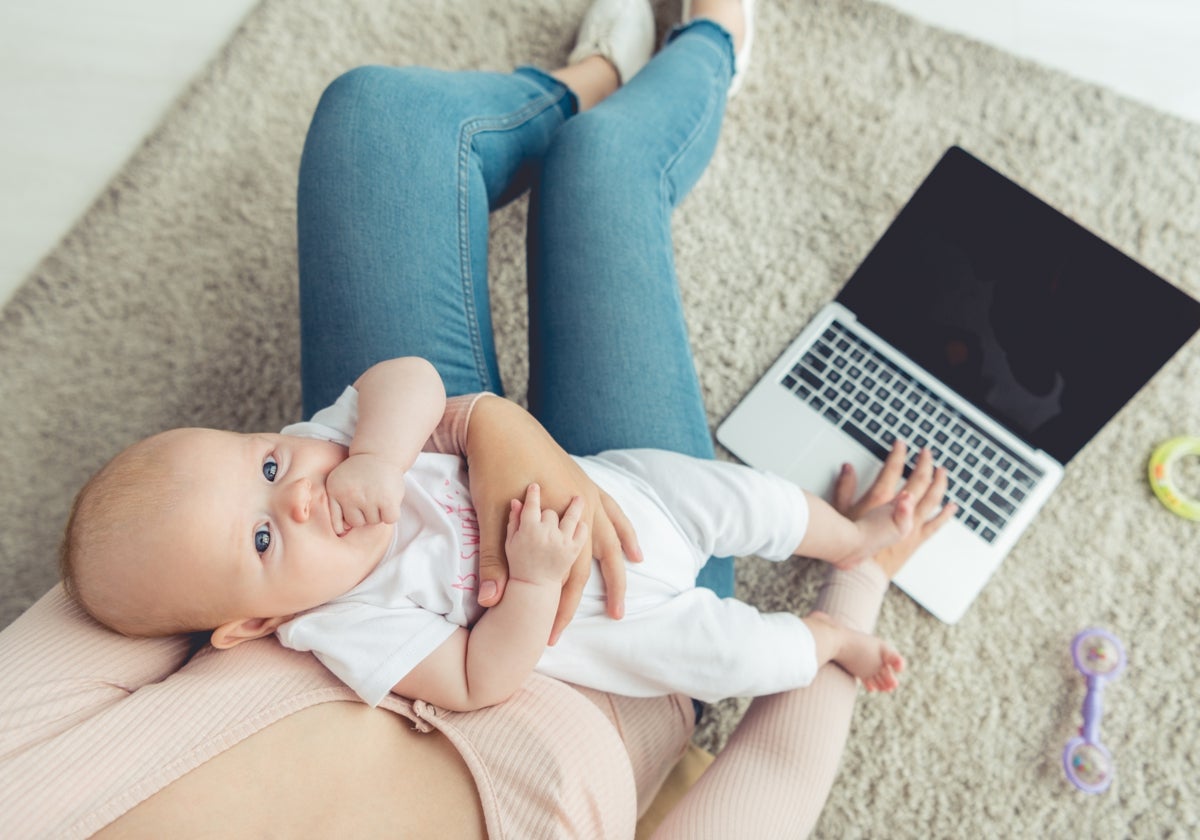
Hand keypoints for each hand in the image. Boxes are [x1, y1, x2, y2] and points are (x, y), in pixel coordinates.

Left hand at [325, 453, 406, 534]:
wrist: (379, 453)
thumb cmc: (359, 472)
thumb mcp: (339, 483)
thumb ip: (336, 507)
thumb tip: (342, 532)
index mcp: (335, 491)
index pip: (339, 522)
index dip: (349, 516)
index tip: (355, 505)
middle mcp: (350, 495)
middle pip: (357, 523)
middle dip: (365, 514)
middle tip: (369, 496)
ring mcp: (369, 498)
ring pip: (374, 521)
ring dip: (379, 512)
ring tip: (378, 494)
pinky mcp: (387, 500)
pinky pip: (390, 519)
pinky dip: (392, 513)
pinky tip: (389, 499)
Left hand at [465, 397, 641, 641]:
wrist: (498, 424)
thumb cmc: (492, 467)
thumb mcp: (491, 516)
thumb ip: (494, 559)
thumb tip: (490, 600)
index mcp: (560, 516)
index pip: (567, 575)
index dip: (562, 607)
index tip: (555, 633)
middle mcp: (581, 504)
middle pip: (598, 558)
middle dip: (606, 590)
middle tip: (615, 618)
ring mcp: (585, 491)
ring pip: (612, 534)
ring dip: (622, 561)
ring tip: (630, 584)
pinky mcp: (581, 480)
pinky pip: (611, 509)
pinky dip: (624, 529)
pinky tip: (632, 546)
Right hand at [505, 485, 587, 586]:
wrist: (533, 589)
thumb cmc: (517, 563)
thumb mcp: (509, 542)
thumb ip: (513, 520)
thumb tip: (516, 502)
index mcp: (529, 529)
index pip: (532, 503)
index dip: (533, 493)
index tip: (534, 485)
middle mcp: (548, 532)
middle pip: (551, 512)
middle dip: (549, 510)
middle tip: (546, 508)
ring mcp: (563, 540)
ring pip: (571, 517)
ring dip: (575, 507)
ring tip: (579, 498)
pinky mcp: (574, 549)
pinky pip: (581, 532)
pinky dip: (582, 526)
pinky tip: (583, 520)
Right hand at [832, 441, 955, 578]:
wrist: (862, 567)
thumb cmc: (850, 542)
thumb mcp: (841, 510)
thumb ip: (845, 487)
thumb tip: (847, 468)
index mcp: (881, 498)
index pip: (893, 468)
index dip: (898, 453)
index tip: (900, 444)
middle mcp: (901, 508)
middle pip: (919, 480)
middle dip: (924, 463)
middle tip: (926, 453)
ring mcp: (912, 523)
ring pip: (932, 498)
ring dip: (939, 482)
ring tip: (942, 471)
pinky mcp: (917, 538)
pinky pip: (936, 523)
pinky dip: (946, 513)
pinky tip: (952, 506)